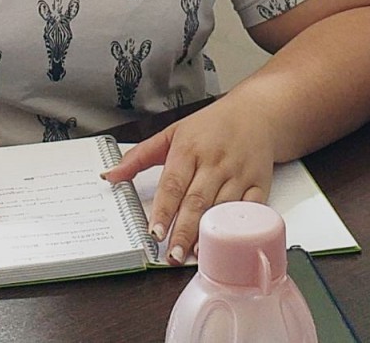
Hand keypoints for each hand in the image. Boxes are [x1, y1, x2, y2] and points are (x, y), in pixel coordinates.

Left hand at [103, 94, 273, 263]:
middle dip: (183, 230)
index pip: (173, 184)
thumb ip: (139, 157)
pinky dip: (237, 227)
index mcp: (189, 149)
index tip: (154, 232)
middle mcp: (213, 162)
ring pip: (221, 208)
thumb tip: (110, 175)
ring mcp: (238, 173)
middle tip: (170, 253)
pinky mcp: (259, 183)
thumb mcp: (171, 133)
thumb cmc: (210, 126)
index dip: (164, 210)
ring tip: (193, 254)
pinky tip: (226, 241)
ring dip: (207, 233)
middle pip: (196, 201)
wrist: (255, 113)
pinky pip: (249, 209)